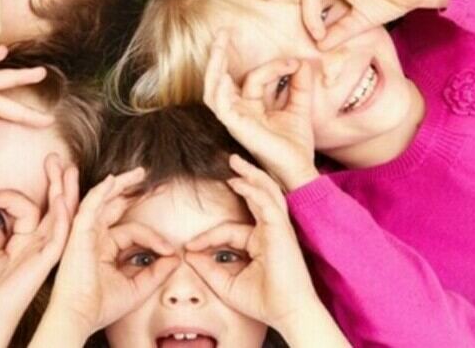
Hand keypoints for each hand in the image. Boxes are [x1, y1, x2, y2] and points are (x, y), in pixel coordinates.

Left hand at [0, 155, 79, 347]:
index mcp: (23, 245)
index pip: (26, 209)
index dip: (6, 196)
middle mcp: (38, 247)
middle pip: (54, 209)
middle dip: (56, 182)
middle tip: (56, 159)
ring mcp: (43, 255)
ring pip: (62, 217)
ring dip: (65, 191)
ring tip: (67, 169)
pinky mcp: (44, 264)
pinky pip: (59, 236)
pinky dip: (62, 216)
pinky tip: (63, 198)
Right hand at [43, 168, 179, 333]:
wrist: (80, 316)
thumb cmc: (102, 306)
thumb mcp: (138, 287)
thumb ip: (157, 272)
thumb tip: (176, 258)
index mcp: (105, 248)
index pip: (133, 230)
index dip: (155, 237)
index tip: (172, 250)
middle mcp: (94, 236)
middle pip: (115, 206)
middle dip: (134, 192)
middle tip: (154, 181)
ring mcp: (86, 232)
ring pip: (103, 200)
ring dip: (120, 184)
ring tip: (138, 172)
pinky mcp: (79, 232)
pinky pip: (91, 206)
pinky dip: (101, 192)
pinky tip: (113, 180)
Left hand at [184, 155, 320, 328]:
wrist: (287, 313)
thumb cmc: (263, 301)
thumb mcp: (226, 283)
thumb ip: (207, 268)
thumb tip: (188, 253)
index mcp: (260, 242)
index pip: (230, 230)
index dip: (207, 236)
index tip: (188, 247)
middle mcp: (270, 231)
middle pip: (256, 197)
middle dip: (243, 178)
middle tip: (229, 162)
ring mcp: (277, 228)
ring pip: (264, 193)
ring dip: (250, 175)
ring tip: (235, 161)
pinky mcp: (281, 228)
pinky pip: (267, 202)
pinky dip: (254, 189)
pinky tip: (240, 180)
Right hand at [203, 31, 318, 191]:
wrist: (300, 168)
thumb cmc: (297, 143)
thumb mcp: (301, 105)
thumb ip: (299, 84)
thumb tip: (301, 62)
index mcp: (252, 107)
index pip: (254, 77)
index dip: (274, 66)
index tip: (296, 64)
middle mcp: (239, 111)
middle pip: (222, 78)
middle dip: (221, 54)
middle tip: (223, 31)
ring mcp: (234, 119)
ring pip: (214, 88)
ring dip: (214, 65)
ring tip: (218, 44)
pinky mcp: (234, 126)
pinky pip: (219, 103)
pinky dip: (219, 87)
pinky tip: (222, 72)